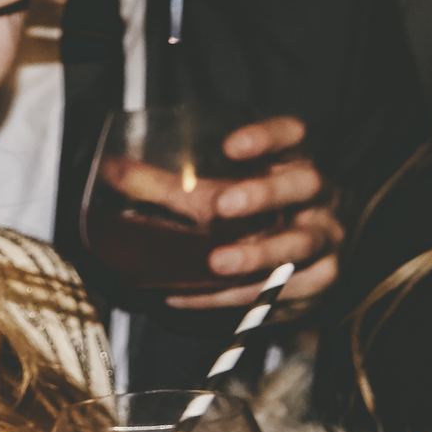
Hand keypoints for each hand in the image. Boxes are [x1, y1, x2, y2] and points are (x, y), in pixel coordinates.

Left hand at [164, 116, 342, 311]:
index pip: (292, 135)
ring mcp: (323, 239)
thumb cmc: (247, 220)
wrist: (291, 269)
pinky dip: (234, 296)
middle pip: (305, 185)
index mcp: (290, 163)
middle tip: (223, 206)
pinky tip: (194, 295)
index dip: (267, 137)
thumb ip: (163, 187)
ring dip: (257, 256)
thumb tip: (108, 172)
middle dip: (265, 194)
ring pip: (301, 244)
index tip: (232, 146)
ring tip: (217, 264)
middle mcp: (315, 198)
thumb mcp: (209, 197)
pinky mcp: (318, 281)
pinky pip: (281, 291)